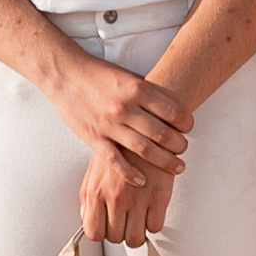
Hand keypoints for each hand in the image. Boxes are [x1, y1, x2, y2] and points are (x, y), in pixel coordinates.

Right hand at [46, 53, 190, 184]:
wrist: (65, 75)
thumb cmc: (100, 75)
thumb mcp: (130, 77)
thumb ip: (150, 92)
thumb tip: (174, 106)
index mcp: (138, 89)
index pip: (173, 111)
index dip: (187, 123)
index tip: (189, 128)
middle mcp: (125, 108)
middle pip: (162, 133)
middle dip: (179, 145)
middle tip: (185, 150)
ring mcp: (109, 125)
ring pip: (144, 149)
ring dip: (164, 161)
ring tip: (177, 167)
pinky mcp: (94, 138)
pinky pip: (115, 160)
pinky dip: (130, 173)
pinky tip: (143, 181)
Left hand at [81, 145, 176, 246]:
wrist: (148, 129)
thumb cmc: (120, 150)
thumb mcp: (94, 171)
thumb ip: (87, 197)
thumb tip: (86, 217)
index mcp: (96, 193)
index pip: (94, 233)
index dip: (102, 234)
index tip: (108, 229)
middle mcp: (116, 199)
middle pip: (116, 238)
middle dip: (120, 233)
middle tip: (125, 224)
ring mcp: (138, 199)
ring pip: (136, 237)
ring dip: (137, 233)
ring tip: (139, 222)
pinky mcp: (160, 196)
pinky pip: (156, 226)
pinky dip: (154, 224)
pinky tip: (152, 213)